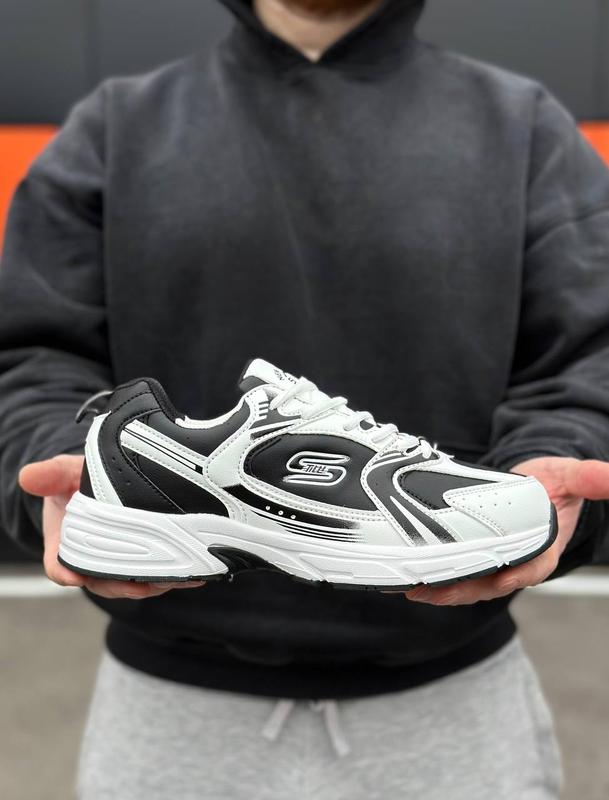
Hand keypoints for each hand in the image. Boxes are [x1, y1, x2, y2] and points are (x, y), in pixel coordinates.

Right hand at [19, 455, 204, 598]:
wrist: (106, 482)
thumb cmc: (82, 482)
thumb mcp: (65, 474)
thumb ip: (52, 475)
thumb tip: (29, 477)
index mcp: (66, 544)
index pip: (61, 567)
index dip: (67, 573)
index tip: (75, 576)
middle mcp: (93, 560)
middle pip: (105, 583)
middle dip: (125, 586)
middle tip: (146, 584)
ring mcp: (120, 563)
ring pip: (135, 584)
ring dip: (156, 584)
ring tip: (179, 579)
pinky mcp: (146, 560)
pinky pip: (158, 574)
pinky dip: (177, 577)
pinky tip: (198, 574)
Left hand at [405, 456, 608, 605]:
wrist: (533, 485)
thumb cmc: (553, 485)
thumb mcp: (571, 477)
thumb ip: (588, 478)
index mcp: (543, 551)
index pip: (530, 569)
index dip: (514, 576)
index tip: (497, 578)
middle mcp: (516, 564)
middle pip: (489, 583)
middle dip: (462, 588)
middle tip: (433, 588)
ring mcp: (493, 564)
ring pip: (467, 583)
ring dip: (441, 586)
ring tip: (412, 586)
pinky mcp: (474, 557)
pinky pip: (455, 571)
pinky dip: (433, 575)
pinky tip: (408, 574)